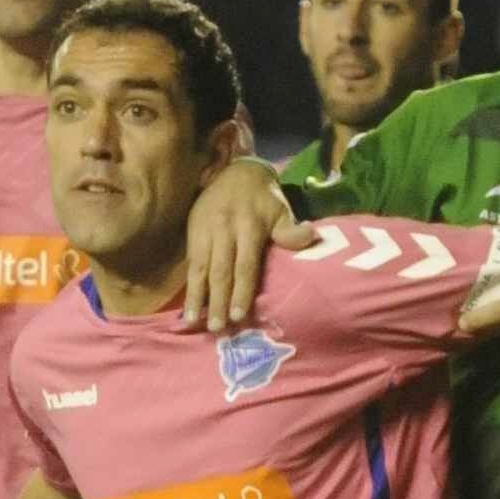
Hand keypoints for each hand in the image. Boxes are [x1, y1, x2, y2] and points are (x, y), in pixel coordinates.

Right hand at [180, 157, 312, 329]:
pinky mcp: (192, 231)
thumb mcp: (282, 209)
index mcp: (249, 226)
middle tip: (217, 329)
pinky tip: (188, 305)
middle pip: (220, 271)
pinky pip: (191, 262)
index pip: (245, 265)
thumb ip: (291, 230)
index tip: (240, 316)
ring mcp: (205, 230)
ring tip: (193, 322)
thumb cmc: (264, 198)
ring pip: (200, 269)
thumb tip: (311, 236)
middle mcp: (224, 230)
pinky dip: (189, 285)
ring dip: (197, 297)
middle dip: (218, 302)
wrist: (234, 170)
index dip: (242, 291)